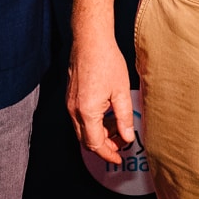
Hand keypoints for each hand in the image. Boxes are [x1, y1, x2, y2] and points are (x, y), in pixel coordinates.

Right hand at [66, 0, 136, 164]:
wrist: (90, 40)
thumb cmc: (106, 61)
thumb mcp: (121, 92)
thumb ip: (124, 118)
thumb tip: (128, 137)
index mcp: (87, 112)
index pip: (96, 144)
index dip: (108, 154)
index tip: (119, 158)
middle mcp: (74, 110)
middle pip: (86, 140)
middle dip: (104, 146)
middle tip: (122, 143)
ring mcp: (70, 103)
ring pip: (83, 129)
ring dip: (99, 133)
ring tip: (118, 127)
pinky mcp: (71, 96)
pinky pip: (80, 118)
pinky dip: (93, 122)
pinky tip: (108, 114)